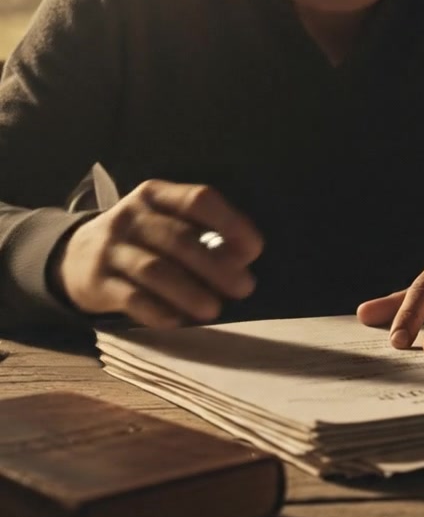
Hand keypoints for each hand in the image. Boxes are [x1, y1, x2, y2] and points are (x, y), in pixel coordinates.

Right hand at [50, 179, 263, 326]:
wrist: (75, 256)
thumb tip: (243, 258)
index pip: (198, 199)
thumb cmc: (140, 240)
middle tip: (244, 287)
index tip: (254, 250)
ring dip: (189, 291)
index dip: (230, 223)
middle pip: (178, 239)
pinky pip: (130, 297)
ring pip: (154, 269)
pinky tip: (177, 321)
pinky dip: (156, 311)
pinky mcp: (97, 282)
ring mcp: (111, 248)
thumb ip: (204, 235)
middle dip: (215, 265)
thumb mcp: (166, 223)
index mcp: (156, 195)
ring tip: (214, 309)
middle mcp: (131, 216)